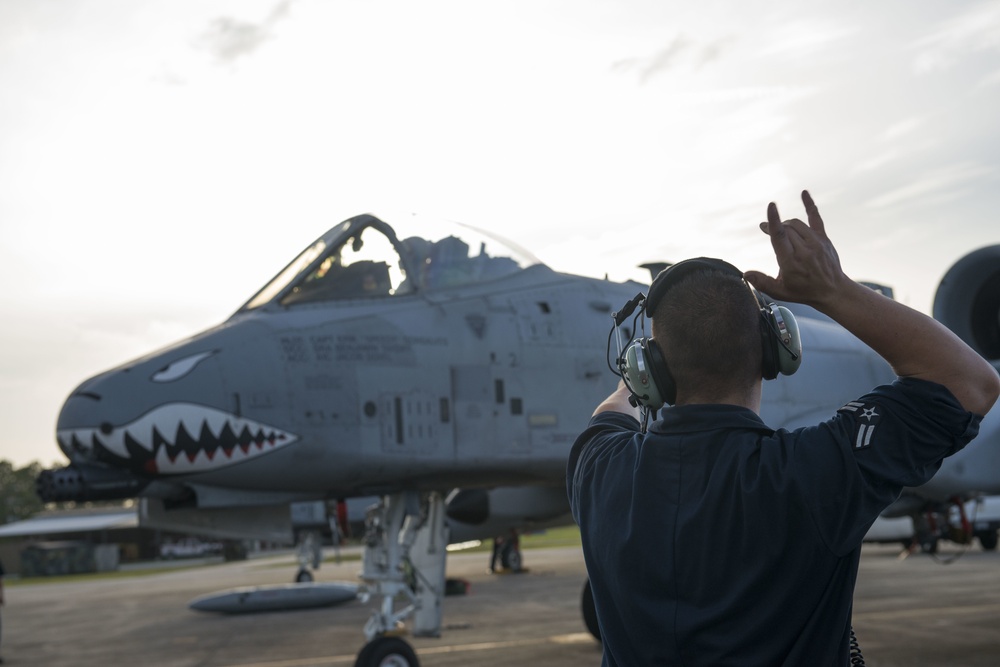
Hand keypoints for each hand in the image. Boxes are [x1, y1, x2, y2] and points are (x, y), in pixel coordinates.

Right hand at [743, 190, 847, 307]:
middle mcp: (804, 250)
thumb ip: (762, 282)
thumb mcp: (780, 292)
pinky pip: (816, 218)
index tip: (771, 206)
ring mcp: (816, 242)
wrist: (833, 291)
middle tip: (765, 228)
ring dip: (785, 224)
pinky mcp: (823, 238)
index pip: (781, 237)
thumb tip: (745, 273)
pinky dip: (809, 205)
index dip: (774, 221)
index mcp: (791, 262)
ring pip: (796, 224)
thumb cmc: (803, 291)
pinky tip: (804, 193)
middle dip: (773, 225)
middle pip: (786, 229)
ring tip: (780, 230)